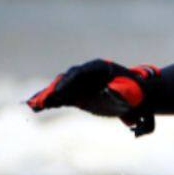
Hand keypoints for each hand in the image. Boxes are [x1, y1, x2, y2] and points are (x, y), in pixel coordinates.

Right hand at [27, 59, 159, 133]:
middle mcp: (87, 74)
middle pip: (67, 79)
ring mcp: (82, 84)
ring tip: (33, 104)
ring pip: (62, 88)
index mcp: (99, 67)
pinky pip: (62, 97)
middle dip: (55, 89)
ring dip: (48, 96)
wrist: (139, 97)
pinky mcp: (78, 95)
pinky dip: (51, 102)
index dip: (68, 81)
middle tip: (44, 100)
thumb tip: (109, 91)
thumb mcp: (130, 92)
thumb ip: (119, 91)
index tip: (60, 91)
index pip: (79, 73)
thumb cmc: (136, 93)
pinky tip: (36, 107)